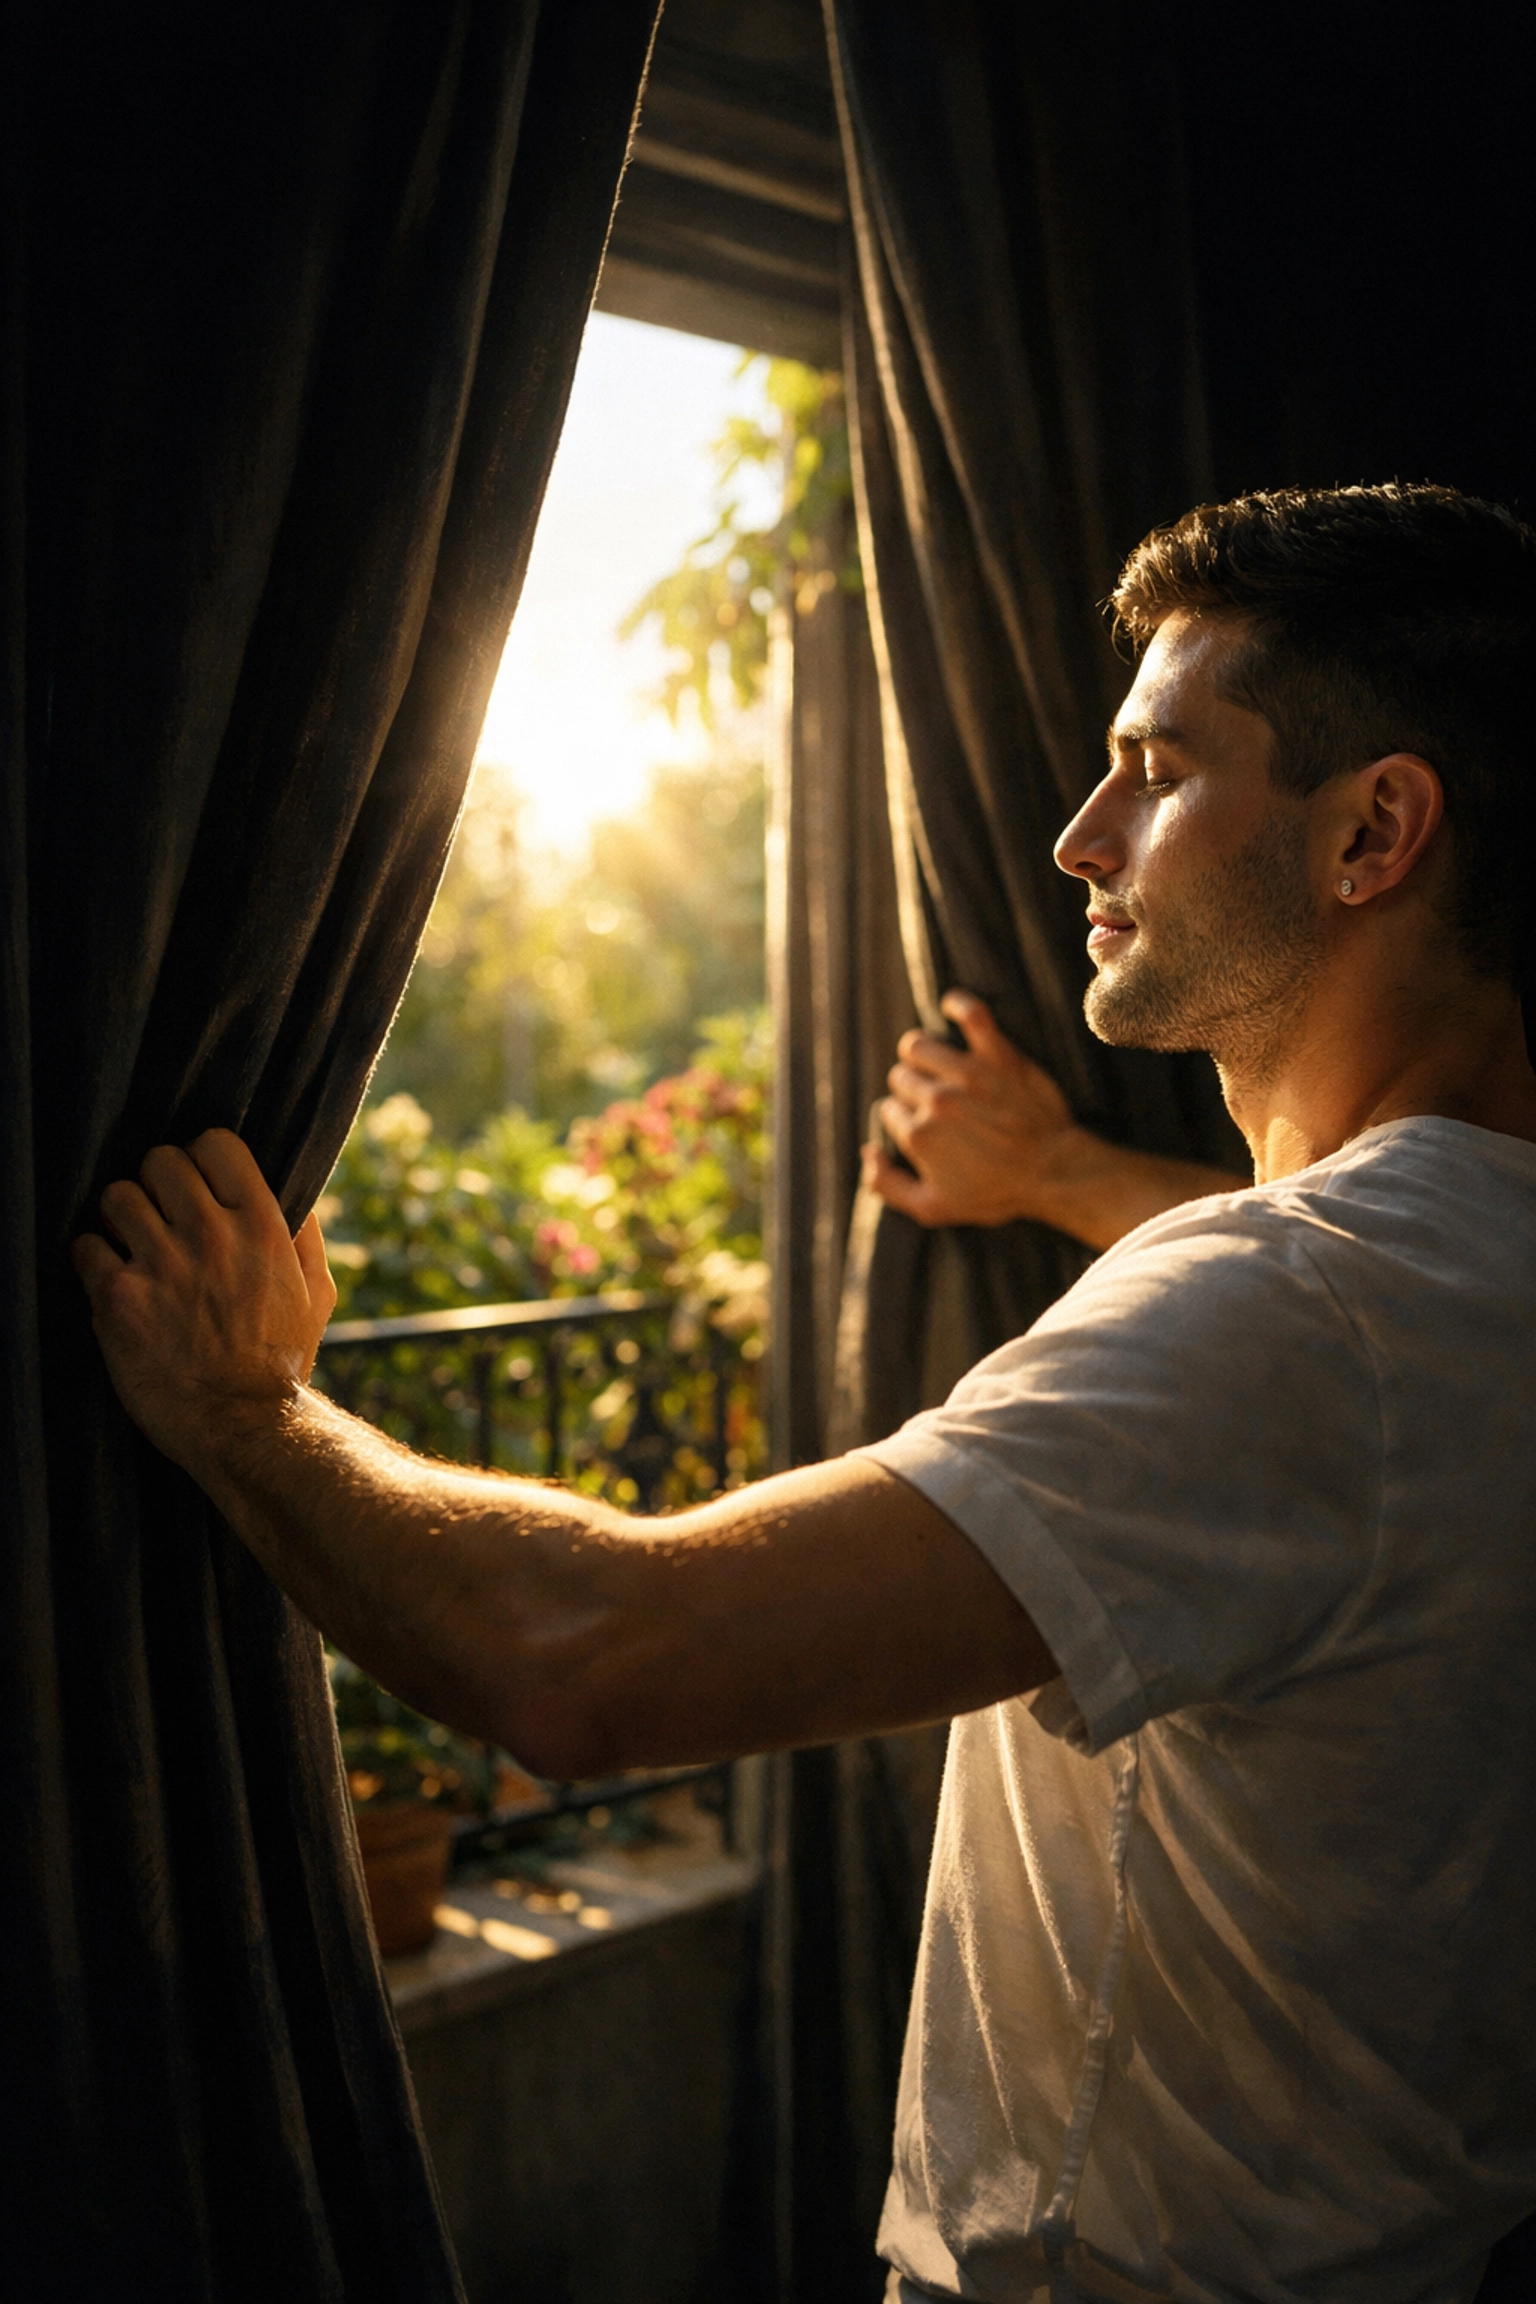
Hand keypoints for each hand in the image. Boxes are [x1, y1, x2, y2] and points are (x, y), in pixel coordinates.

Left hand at [72, 1130, 335, 1474]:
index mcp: (263, 1226)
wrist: (243, 1427)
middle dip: (157, 1187)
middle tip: (159, 1218)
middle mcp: (213, 1235)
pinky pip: (85, 1246)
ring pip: (117, 1196)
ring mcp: (164, 1264)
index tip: (196, 1186)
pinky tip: (111, 1281)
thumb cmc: (282, 1364)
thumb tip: (296, 1195)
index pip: (215, 1143)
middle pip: (160, 1161)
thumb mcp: (317, 1295)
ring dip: (120, 1220)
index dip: (201, 1159)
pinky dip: (92, 1260)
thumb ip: (304, 1237)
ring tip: (131, 1247)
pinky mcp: (121, 1298)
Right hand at [863, 990, 1087, 1228]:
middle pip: (901, 1079)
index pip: (891, 1111)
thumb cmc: (996, 1192)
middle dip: (911, 1088)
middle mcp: (936, 1102)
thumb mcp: (934, 1208)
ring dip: (919, 1054)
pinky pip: (972, 1014)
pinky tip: (951, 1007)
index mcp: (918, 1136)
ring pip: (918, 1046)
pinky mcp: (997, 1056)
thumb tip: (867, 1151)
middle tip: (937, 1102)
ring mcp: (966, 1075)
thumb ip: (888, 1185)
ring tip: (934, 1063)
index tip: (927, 1126)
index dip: (905, 1119)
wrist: (1052, 1172)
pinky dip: (958, 1005)